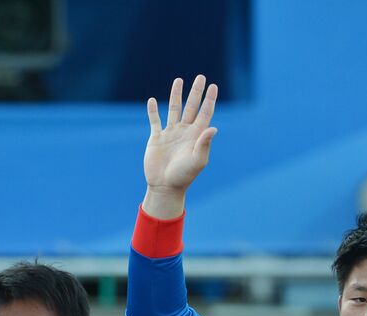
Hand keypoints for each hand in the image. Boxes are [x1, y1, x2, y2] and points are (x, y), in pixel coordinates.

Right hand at [142, 75, 217, 218]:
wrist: (164, 186)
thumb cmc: (184, 175)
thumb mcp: (197, 160)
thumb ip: (204, 143)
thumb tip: (213, 128)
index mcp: (196, 135)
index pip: (205, 113)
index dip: (209, 99)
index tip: (213, 86)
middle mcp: (184, 131)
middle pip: (191, 106)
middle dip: (195, 92)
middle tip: (200, 77)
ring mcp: (170, 134)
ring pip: (174, 109)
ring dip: (176, 95)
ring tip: (178, 80)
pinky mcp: (156, 139)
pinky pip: (155, 121)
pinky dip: (153, 111)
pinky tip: (153, 101)